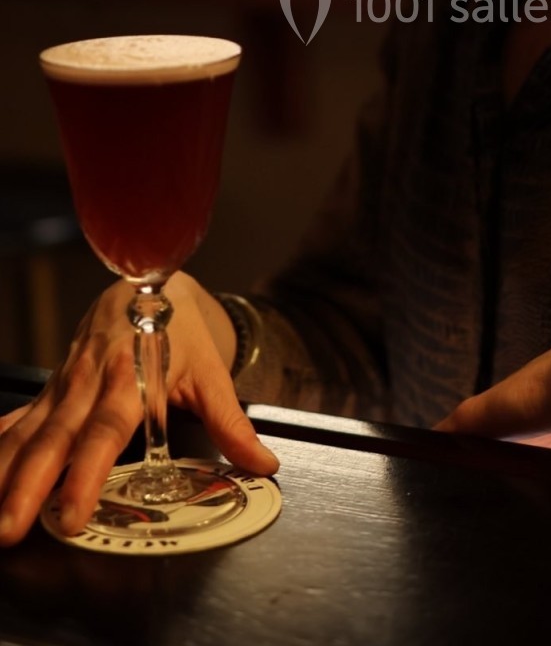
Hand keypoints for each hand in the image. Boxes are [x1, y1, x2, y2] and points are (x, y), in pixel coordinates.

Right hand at [0, 272, 278, 545]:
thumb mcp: (211, 373)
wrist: (150, 282)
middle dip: (28, 486)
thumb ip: (232, 423)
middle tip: (9, 529)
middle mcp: (91, 381)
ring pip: (29, 430)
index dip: (86, 474)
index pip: (105, 433)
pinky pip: (20, 417)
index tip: (71, 514)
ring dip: (4, 472)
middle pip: (56, 439)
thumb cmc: (179, 330)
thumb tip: (264, 464)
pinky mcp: (52, 388)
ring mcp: (66, 384)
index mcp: (132, 379)